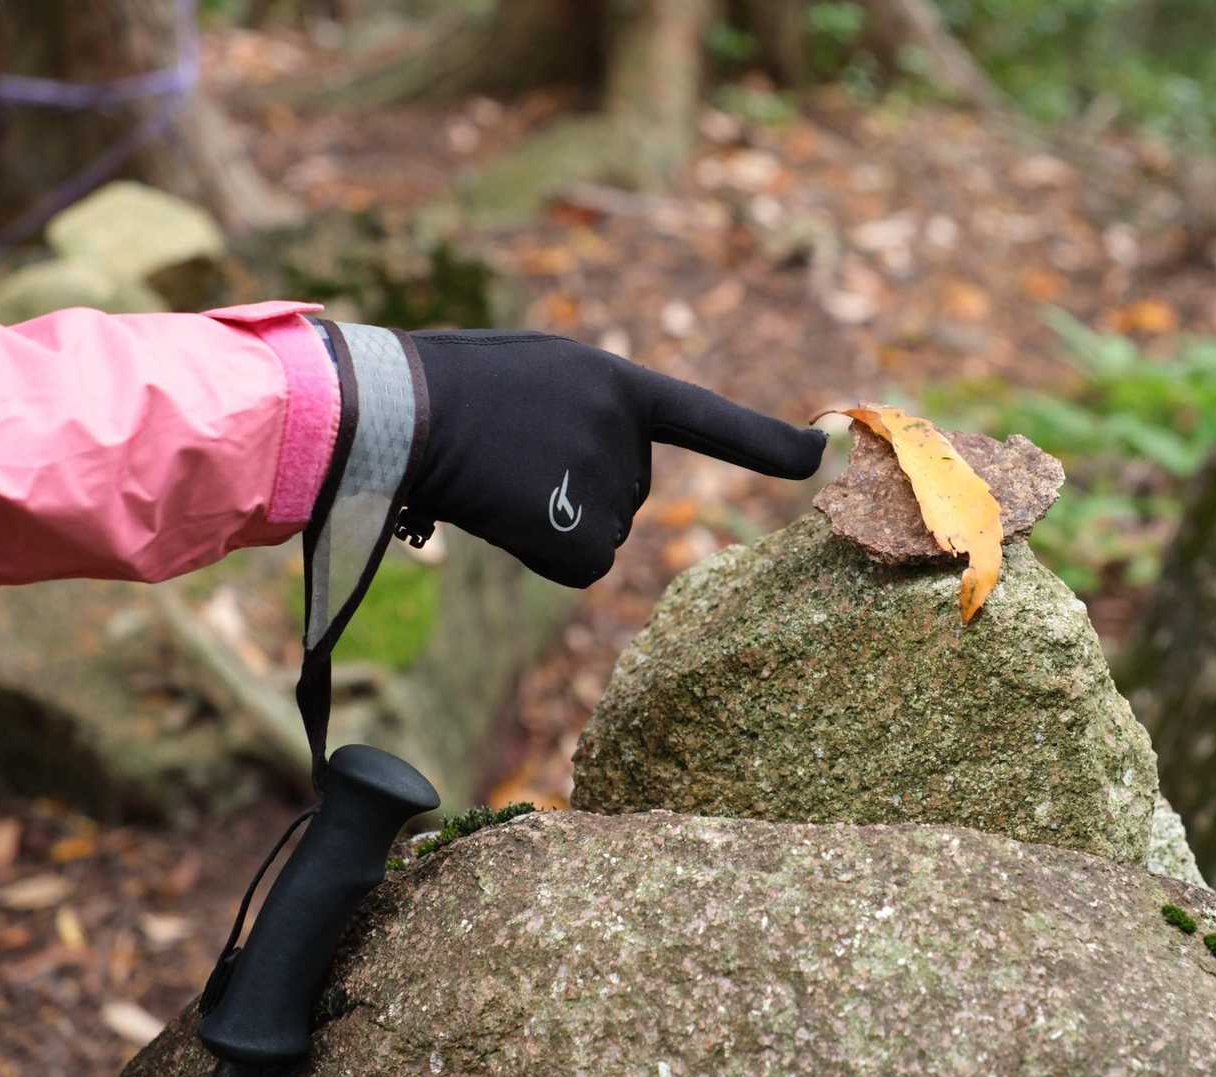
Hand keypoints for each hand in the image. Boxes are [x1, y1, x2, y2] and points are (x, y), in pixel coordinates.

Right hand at [401, 331, 825, 587]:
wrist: (396, 410)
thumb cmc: (451, 387)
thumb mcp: (537, 373)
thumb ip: (588, 410)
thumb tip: (601, 482)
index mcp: (616, 382)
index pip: (707, 419)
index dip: (763, 441)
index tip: (819, 451)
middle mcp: (626, 432)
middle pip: (630, 493)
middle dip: (579, 486)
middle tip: (512, 456)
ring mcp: (605, 481)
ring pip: (602, 530)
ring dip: (555, 519)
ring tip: (497, 478)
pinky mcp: (580, 530)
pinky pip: (582, 563)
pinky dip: (547, 554)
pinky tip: (503, 516)